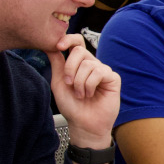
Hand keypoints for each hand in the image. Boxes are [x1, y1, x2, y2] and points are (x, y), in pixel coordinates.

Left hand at [46, 34, 119, 148]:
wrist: (83, 124)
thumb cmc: (72, 106)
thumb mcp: (59, 83)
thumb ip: (57, 64)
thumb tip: (50, 45)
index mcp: (78, 64)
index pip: (77, 43)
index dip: (68, 39)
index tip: (58, 46)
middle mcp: (92, 65)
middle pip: (80, 51)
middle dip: (70, 68)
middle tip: (69, 84)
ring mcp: (103, 71)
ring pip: (88, 64)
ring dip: (79, 82)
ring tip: (81, 94)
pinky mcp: (113, 78)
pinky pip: (99, 72)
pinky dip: (90, 85)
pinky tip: (90, 94)